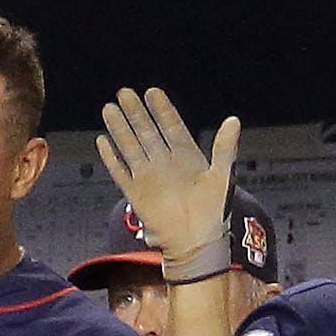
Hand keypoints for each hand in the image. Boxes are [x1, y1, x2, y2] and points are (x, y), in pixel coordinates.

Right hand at [97, 87, 239, 279]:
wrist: (195, 243)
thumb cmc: (213, 212)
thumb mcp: (222, 175)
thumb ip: (225, 147)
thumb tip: (234, 120)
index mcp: (186, 157)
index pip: (171, 126)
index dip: (162, 110)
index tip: (152, 92)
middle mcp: (165, 163)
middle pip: (146, 132)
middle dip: (136, 112)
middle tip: (124, 92)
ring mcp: (148, 177)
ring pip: (130, 147)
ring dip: (120, 129)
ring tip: (109, 108)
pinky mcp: (135, 193)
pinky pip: (120, 172)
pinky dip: (111, 158)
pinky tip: (102, 142)